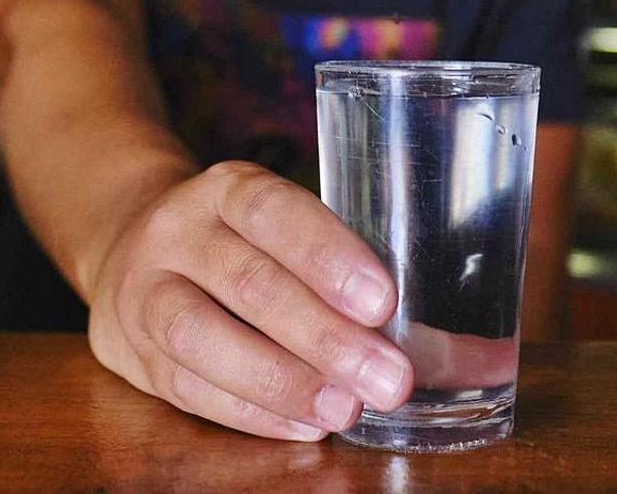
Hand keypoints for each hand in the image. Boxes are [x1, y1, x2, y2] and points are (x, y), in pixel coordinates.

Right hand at [86, 161, 414, 440]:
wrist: (127, 249)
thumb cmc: (245, 247)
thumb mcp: (290, 236)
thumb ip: (375, 288)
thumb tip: (490, 357)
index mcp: (227, 189)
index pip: (273, 210)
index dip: (327, 253)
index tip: (383, 300)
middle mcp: (178, 232)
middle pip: (246, 282)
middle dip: (323, 336)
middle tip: (390, 379)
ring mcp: (144, 291)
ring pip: (199, 336)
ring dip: (280, 379)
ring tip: (344, 412)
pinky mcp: (130, 352)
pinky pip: (187, 386)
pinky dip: (249, 412)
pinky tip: (302, 426)